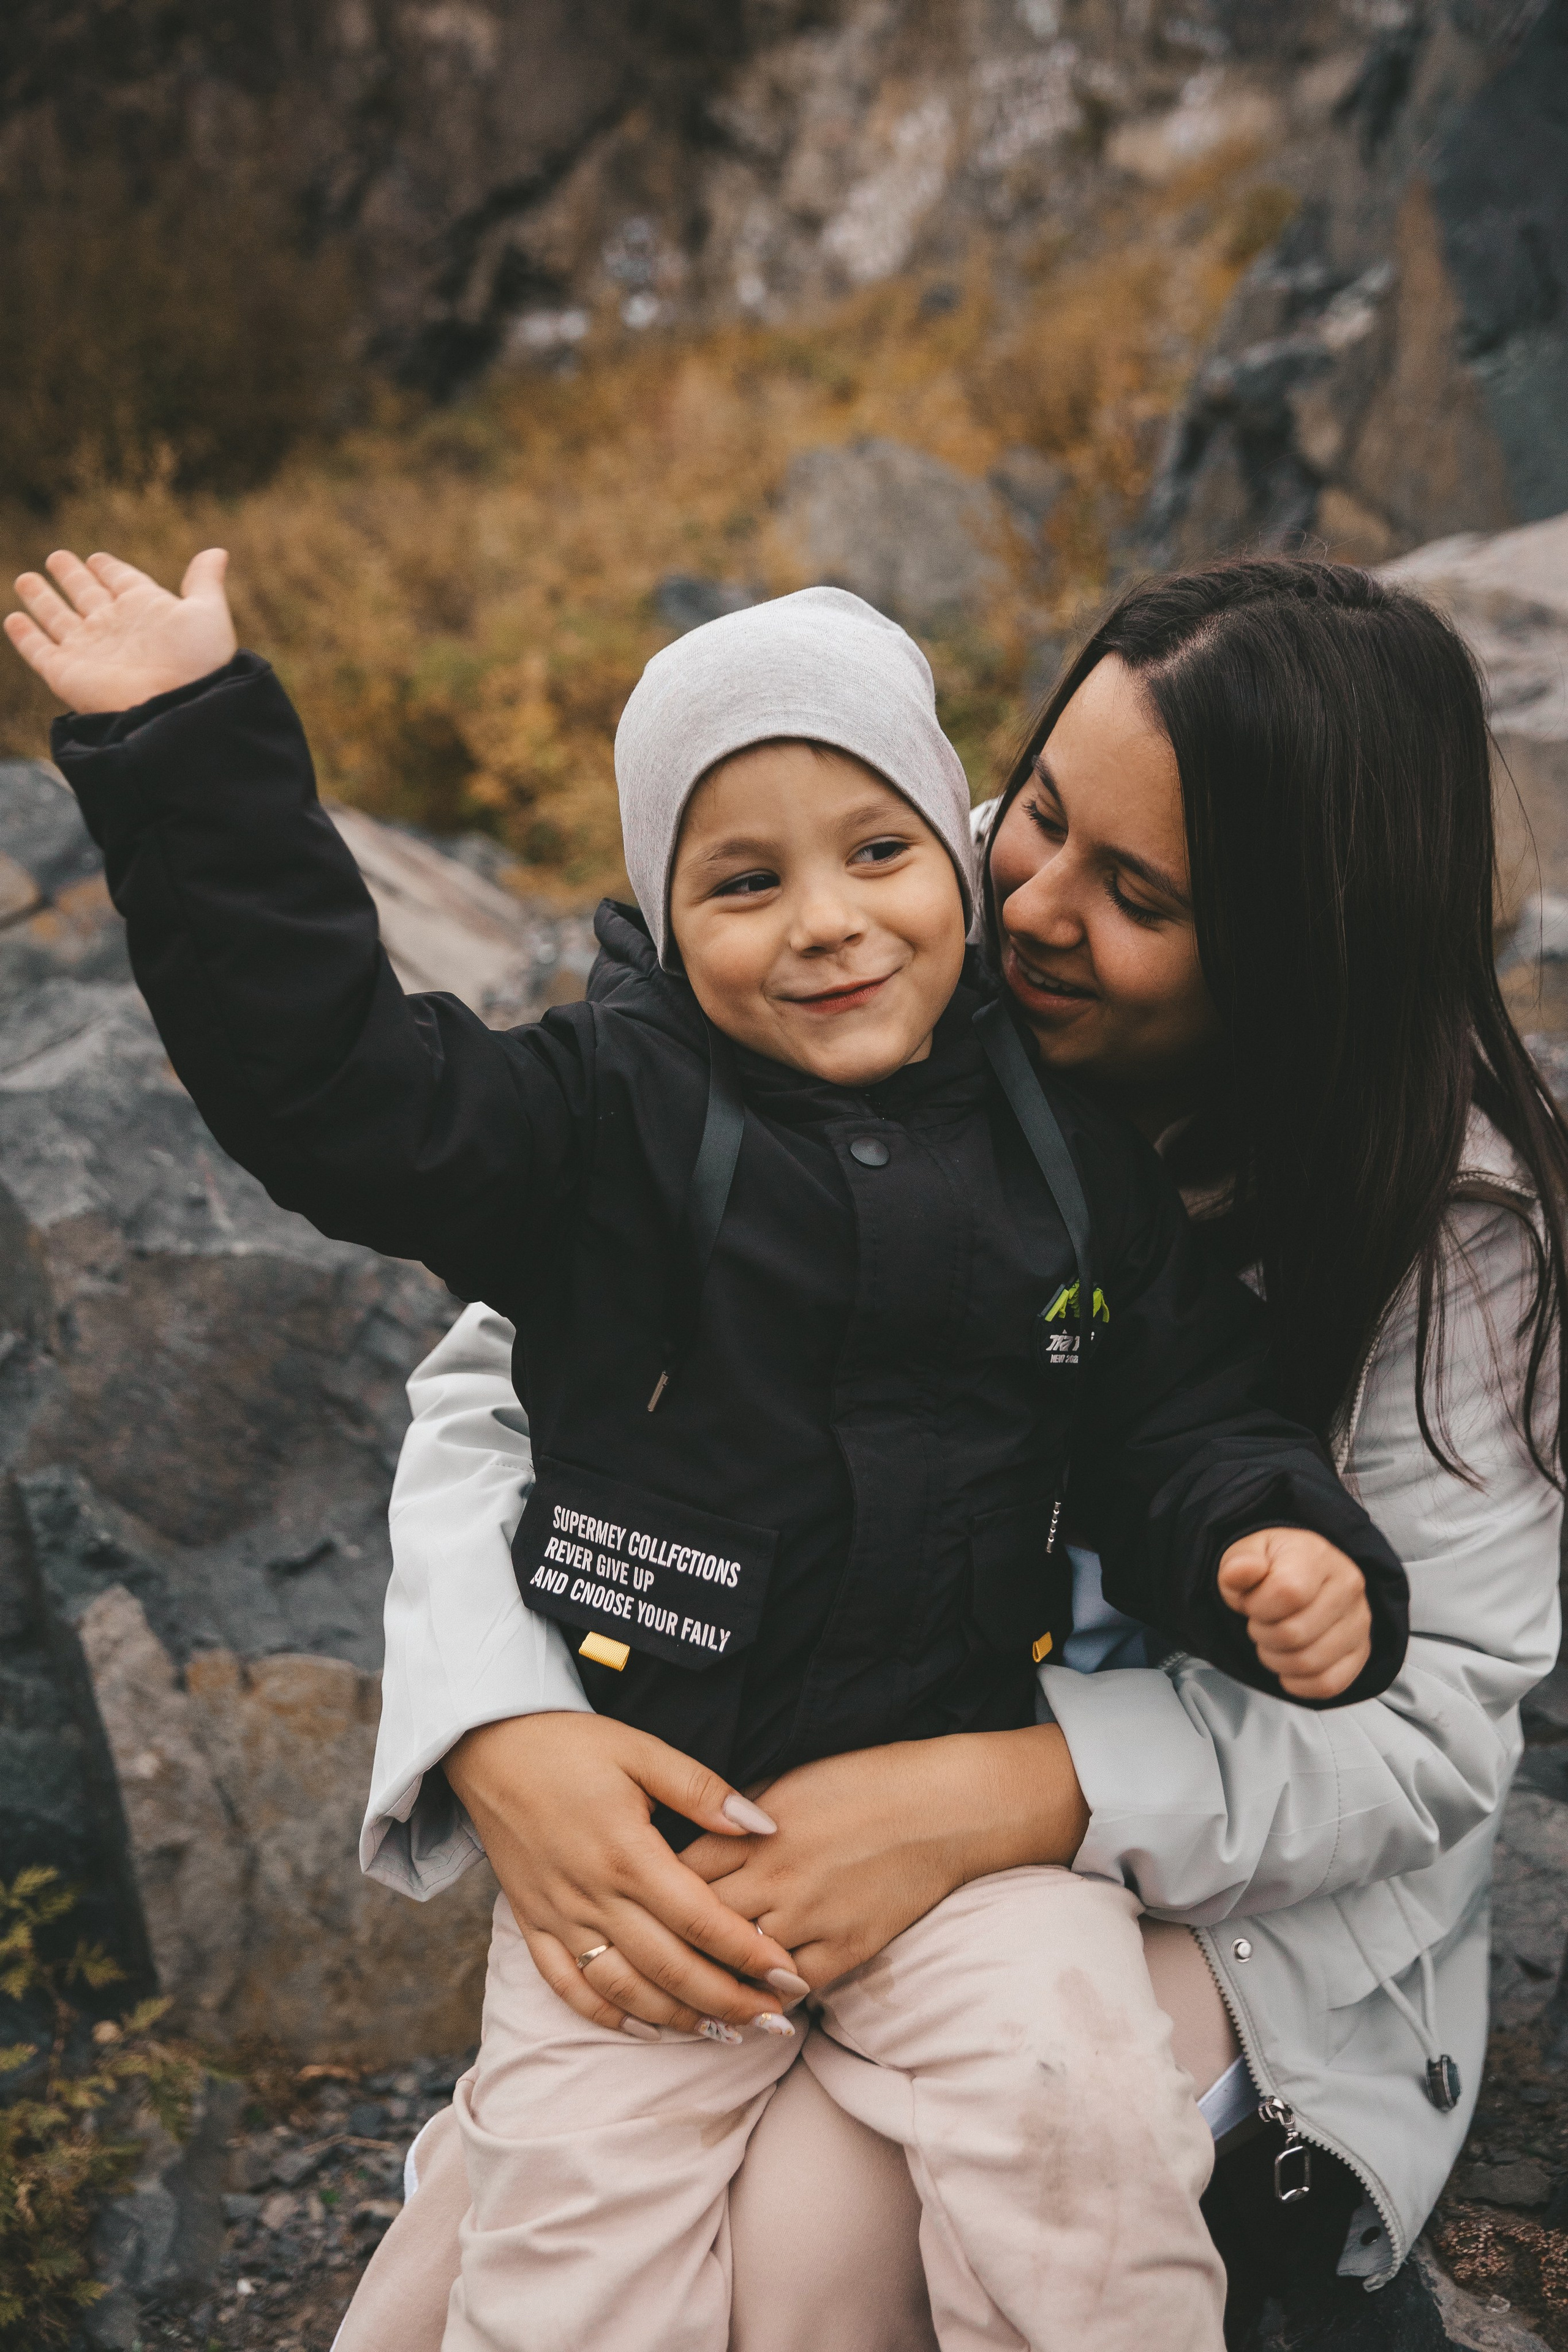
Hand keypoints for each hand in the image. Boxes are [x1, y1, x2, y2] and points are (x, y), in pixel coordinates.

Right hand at [4, 548, 237, 712]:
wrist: (179, 710)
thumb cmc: (197, 662)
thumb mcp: (206, 613)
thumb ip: (204, 582)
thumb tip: (218, 552)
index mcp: (144, 608)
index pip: (121, 581)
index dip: (109, 569)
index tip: (96, 558)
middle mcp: (114, 627)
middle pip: (86, 595)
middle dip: (71, 576)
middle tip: (57, 557)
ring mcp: (88, 649)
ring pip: (57, 618)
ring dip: (41, 598)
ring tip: (25, 578)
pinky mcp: (65, 672)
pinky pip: (38, 649)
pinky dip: (25, 635)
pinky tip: (14, 619)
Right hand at [443, 1712, 804, 2041]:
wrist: (487, 1746)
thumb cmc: (571, 1743)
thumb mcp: (641, 1750)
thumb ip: (702, 1791)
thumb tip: (764, 1826)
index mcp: (627, 1853)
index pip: (701, 1921)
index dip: (749, 1954)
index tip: (790, 1977)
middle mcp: (593, 1896)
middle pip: (671, 1968)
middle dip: (728, 2001)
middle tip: (776, 2021)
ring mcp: (558, 1917)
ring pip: (625, 1990)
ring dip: (679, 2018)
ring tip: (728, 2033)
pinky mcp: (532, 1924)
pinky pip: (569, 1987)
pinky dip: (609, 2017)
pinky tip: (648, 2030)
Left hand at [681, 1725, 1089, 1988]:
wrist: (942, 1807)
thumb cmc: (866, 1781)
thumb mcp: (789, 1781)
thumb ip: (739, 1816)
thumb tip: (699, 1837)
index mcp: (757, 1832)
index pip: (681, 1874)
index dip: (655, 1890)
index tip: (641, 1902)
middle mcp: (776, 1878)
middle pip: (700, 1925)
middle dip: (672, 1942)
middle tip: (648, 1960)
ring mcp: (811, 1917)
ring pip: (740, 1966)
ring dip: (714, 1979)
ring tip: (687, 1993)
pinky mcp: (847, 1948)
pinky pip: (793, 1988)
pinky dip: (770, 1996)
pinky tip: (753, 2001)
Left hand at [1218, 1527, 1371, 1698]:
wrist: (1301, 1574)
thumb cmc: (1272, 1565)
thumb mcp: (1247, 1553)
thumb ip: (1239, 1564)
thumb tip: (1240, 1572)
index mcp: (1317, 1557)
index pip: (1287, 1593)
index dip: (1258, 1607)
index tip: (1252, 1602)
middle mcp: (1348, 1588)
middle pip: (1294, 1634)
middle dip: (1262, 1635)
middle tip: (1260, 1623)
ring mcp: (1359, 1622)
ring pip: (1309, 1663)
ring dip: (1277, 1660)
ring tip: (1273, 1641)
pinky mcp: (1361, 1652)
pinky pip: (1328, 1684)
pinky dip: (1299, 1683)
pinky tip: (1288, 1665)